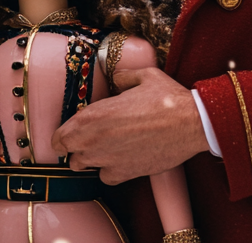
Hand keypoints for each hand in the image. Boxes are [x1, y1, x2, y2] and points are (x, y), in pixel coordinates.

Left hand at [50, 67, 208, 183]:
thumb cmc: (167, 99)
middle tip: (86, 137)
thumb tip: (117, 80)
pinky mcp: (124, 174)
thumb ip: (123, 77)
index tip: (70, 130)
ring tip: (103, 146)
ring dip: (89, 158)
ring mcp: (109, 160)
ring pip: (84, 167)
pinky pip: (105, 176)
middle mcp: (96, 141)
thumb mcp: (144, 75)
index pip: (61, 135)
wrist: (191, 124)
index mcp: (95, 116)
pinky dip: (108, 169)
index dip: (63, 133)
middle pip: (69, 154)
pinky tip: (119, 157)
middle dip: (74, 146)